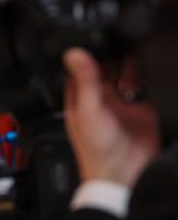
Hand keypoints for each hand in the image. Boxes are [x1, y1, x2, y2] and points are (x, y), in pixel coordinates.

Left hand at [63, 48, 159, 187]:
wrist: (124, 173)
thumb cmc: (96, 150)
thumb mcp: (88, 110)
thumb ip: (84, 82)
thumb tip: (73, 54)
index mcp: (80, 95)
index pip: (82, 66)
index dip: (88, 54)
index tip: (96, 46)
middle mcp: (101, 95)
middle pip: (107, 65)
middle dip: (113, 61)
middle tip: (115, 70)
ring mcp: (122, 100)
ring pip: (127, 72)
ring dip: (130, 71)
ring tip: (128, 87)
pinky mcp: (143, 107)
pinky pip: (146, 85)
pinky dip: (146, 80)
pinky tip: (140, 87)